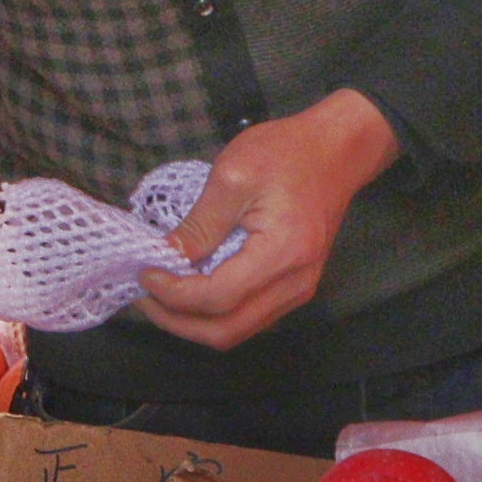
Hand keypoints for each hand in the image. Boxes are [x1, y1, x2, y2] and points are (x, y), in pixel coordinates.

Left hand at [136, 91, 399, 350]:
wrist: (338, 150)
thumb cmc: (286, 153)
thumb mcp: (232, 176)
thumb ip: (199, 225)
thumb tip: (166, 258)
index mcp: (281, 255)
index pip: (217, 298)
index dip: (173, 294)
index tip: (143, 273)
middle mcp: (295, 284)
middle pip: (226, 330)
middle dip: (176, 321)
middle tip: (143, 295)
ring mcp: (299, 289)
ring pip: (237, 330)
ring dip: (193, 322)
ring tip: (160, 295)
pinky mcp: (295, 285)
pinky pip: (249, 316)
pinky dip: (215, 313)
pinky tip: (190, 291)